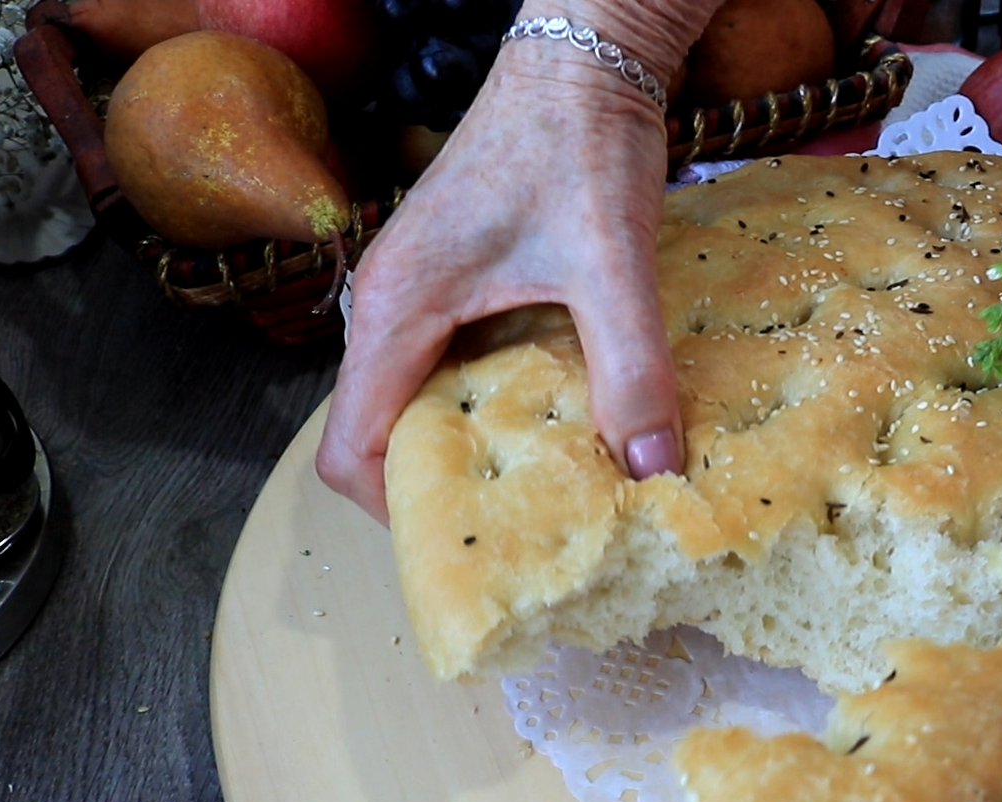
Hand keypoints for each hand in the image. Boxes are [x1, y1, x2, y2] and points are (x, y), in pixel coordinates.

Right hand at [316, 0, 720, 522]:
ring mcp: (414, 291)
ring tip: (544, 486)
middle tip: (520, 527)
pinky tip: (556, 418)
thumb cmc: (579, 145)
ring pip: (413, 399)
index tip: (470, 541)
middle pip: (377, 433)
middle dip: (439, 487)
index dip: (398, 510)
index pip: (350, 448)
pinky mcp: (451, 279)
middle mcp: (387, 305)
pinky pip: (445, 364)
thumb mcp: (613, 265)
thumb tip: (651, 467)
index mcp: (396, 309)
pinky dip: (487, 403)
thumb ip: (630, 368)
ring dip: (467, 445)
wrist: (581, 61)